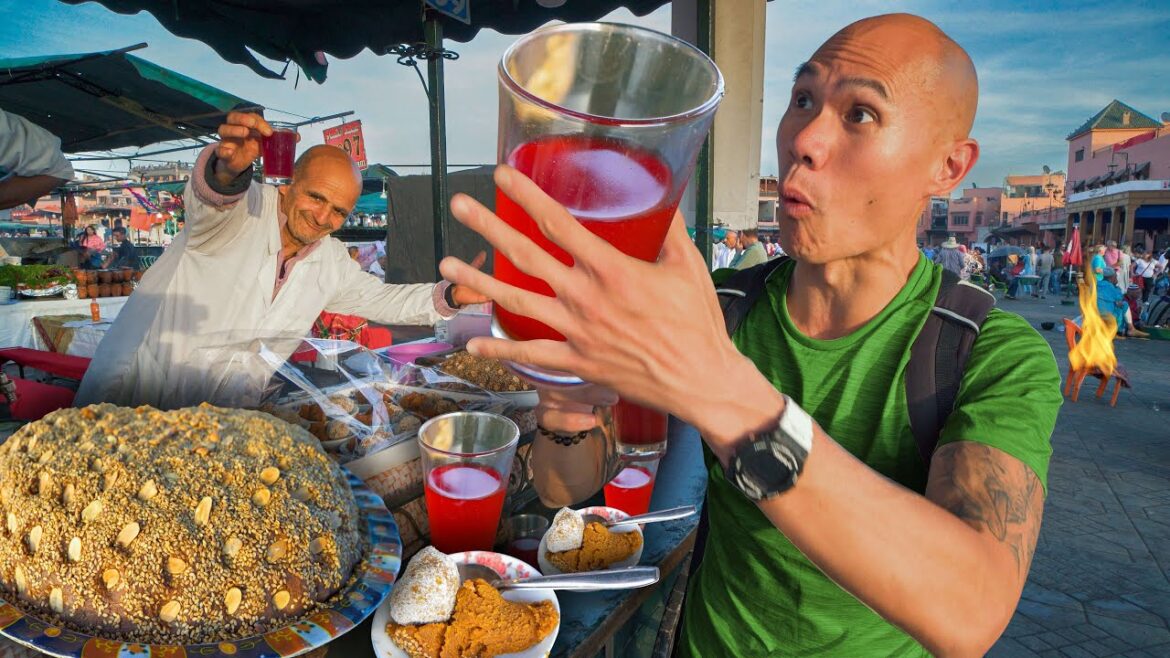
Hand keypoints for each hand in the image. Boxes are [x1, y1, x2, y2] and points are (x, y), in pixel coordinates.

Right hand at [214, 111, 280, 177]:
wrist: (239, 164)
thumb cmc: (251, 148)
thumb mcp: (265, 143)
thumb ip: (278, 139)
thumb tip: (298, 137)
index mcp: (245, 124)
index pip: (250, 117)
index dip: (259, 122)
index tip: (269, 132)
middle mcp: (234, 129)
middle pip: (233, 117)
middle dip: (243, 119)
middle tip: (253, 125)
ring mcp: (226, 140)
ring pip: (223, 129)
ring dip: (234, 130)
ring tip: (244, 133)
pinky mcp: (222, 153)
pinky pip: (219, 150)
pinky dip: (223, 150)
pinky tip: (230, 152)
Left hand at [438, 165, 778, 437]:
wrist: (701, 380)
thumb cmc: (698, 323)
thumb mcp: (688, 266)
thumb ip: (669, 229)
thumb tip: (661, 198)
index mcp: (612, 270)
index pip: (559, 223)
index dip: (527, 195)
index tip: (502, 176)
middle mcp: (587, 298)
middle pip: (527, 256)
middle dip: (489, 227)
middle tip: (460, 205)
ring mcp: (577, 332)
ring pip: (518, 302)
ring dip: (479, 281)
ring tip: (445, 264)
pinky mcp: (578, 362)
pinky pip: (532, 355)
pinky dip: (500, 349)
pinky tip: (473, 340)